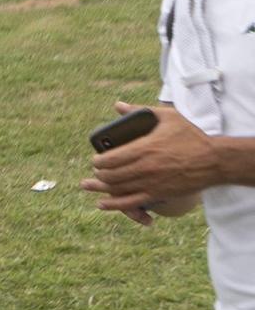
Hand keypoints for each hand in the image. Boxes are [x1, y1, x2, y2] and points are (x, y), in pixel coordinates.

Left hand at [82, 102, 214, 223]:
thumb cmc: (192, 137)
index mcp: (145, 148)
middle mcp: (145, 167)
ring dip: (102, 187)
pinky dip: (113, 204)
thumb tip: (118, 105)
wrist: (214, 160)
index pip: (111, 158)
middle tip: (98, 170)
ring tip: (95, 183)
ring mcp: (151, 183)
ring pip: (117, 188)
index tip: (96, 159)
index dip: (98, 160)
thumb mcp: (168, 117)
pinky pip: (130, 203)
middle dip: (99, 173)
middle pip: (110, 175)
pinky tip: (101, 204)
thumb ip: (140, 111)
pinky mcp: (158, 194)